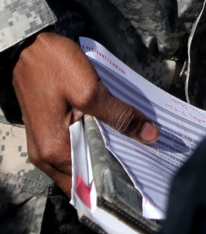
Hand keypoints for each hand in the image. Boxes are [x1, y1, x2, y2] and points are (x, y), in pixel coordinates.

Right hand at [11, 32, 157, 195]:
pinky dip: (91, 143)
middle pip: (82, 176)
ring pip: (78, 160)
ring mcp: (43, 144)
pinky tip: (112, 133)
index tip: (138, 181)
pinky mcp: (46, 131)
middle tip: (142, 162)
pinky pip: (71, 146)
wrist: (28, 46)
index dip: (112, 186)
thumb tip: (149, 136)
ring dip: (102, 156)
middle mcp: (45, 156)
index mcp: (54, 151)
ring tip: (133, 148)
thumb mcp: (91, 89)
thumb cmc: (54, 66)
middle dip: (111, 171)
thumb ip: (119, 115)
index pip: (86, 185)